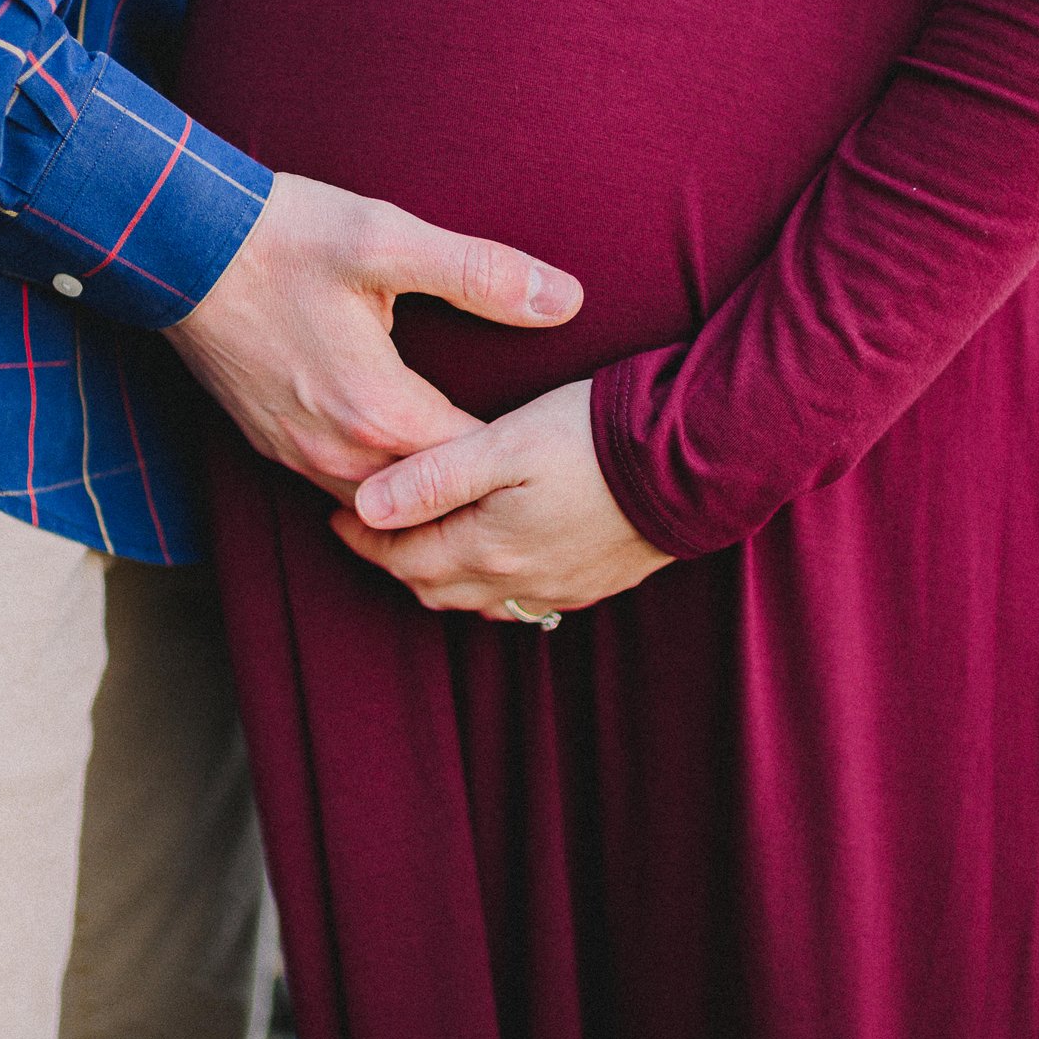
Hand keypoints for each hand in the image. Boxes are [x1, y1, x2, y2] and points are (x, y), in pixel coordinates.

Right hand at [165, 175, 582, 500]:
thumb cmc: (283, 236)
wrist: (174, 244)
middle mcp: (335, 454)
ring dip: (427, 501)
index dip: (520, 458)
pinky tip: (410, 462)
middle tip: (537, 482)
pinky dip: (382, 491)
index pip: (472, 467)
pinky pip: (341, 493)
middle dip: (478, 495)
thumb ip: (480, 273)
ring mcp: (295, 456)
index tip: (560, 443)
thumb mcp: (387, 241)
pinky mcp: (270, 444)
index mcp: (377, 412)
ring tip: (481, 483)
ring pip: (381, 510)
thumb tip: (565, 299)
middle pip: (428, 507)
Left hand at [333, 380, 673, 621]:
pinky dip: (493, 584)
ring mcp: (562, 587)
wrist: (699, 460)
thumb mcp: (504, 444)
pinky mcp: (597, 582)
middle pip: (436, 586)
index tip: (339, 516)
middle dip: (397, 561)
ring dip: (444, 577)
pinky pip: (525, 600)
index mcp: (488, 548)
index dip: (365, 538)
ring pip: (480, 600)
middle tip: (372, 530)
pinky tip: (498, 560)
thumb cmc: (597, 438)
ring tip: (424, 544)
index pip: (404, 556)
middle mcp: (520, 581)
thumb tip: (365, 506)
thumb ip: (433, 478)